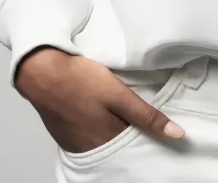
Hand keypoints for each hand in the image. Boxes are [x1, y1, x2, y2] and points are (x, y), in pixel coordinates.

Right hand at [13, 46, 185, 154]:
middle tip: (142, 123)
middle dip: (132, 138)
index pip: (136, 147)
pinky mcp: (64, 133)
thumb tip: (176, 135)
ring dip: (114, 134)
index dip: (149, 138)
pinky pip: (87, 139)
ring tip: (122, 118)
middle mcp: (91, 147)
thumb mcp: (119, 95)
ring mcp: (75, 142)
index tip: (161, 131)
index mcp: (107, 140)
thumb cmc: (80, 79)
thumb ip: (147, 116)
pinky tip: (100, 117)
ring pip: (103, 143)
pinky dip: (97, 131)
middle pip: (119, 147)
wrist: (41, 70)